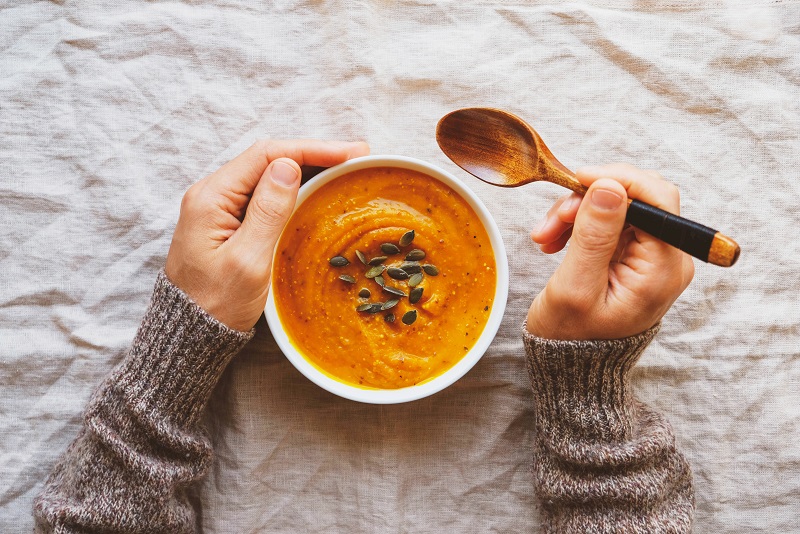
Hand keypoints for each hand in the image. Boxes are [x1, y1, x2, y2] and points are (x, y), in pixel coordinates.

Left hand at [165, 139, 369, 330]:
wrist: (189, 334)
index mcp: (212, 197)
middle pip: (269, 159)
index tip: (350, 153)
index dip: (311, 149)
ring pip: (268, 174)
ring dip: (306, 168)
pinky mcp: (227, 222)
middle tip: (357, 156)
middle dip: (313, 154)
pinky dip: (294, 187)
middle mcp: (212, 194)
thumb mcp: (247, 261)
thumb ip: (268, 211)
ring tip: (344, 167)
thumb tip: (288, 167)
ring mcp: (218, 207)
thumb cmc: (216, 304)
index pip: (267, 155)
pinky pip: (264, 193)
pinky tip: (316, 188)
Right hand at [526, 164, 694, 339]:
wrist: (573, 368)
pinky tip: (556, 240)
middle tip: (552, 219)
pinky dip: (580, 224)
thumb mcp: (576, 287)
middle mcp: (668, 259)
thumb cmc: (572, 338)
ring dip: (578, 212)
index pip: (658, 198)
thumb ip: (594, 235)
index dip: (618, 179)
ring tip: (546, 236)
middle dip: (590, 199)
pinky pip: (610, 222)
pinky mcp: (634, 257)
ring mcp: (652, 257)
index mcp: (662, 269)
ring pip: (619, 206)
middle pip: (637, 198)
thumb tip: (609, 186)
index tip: (578, 179)